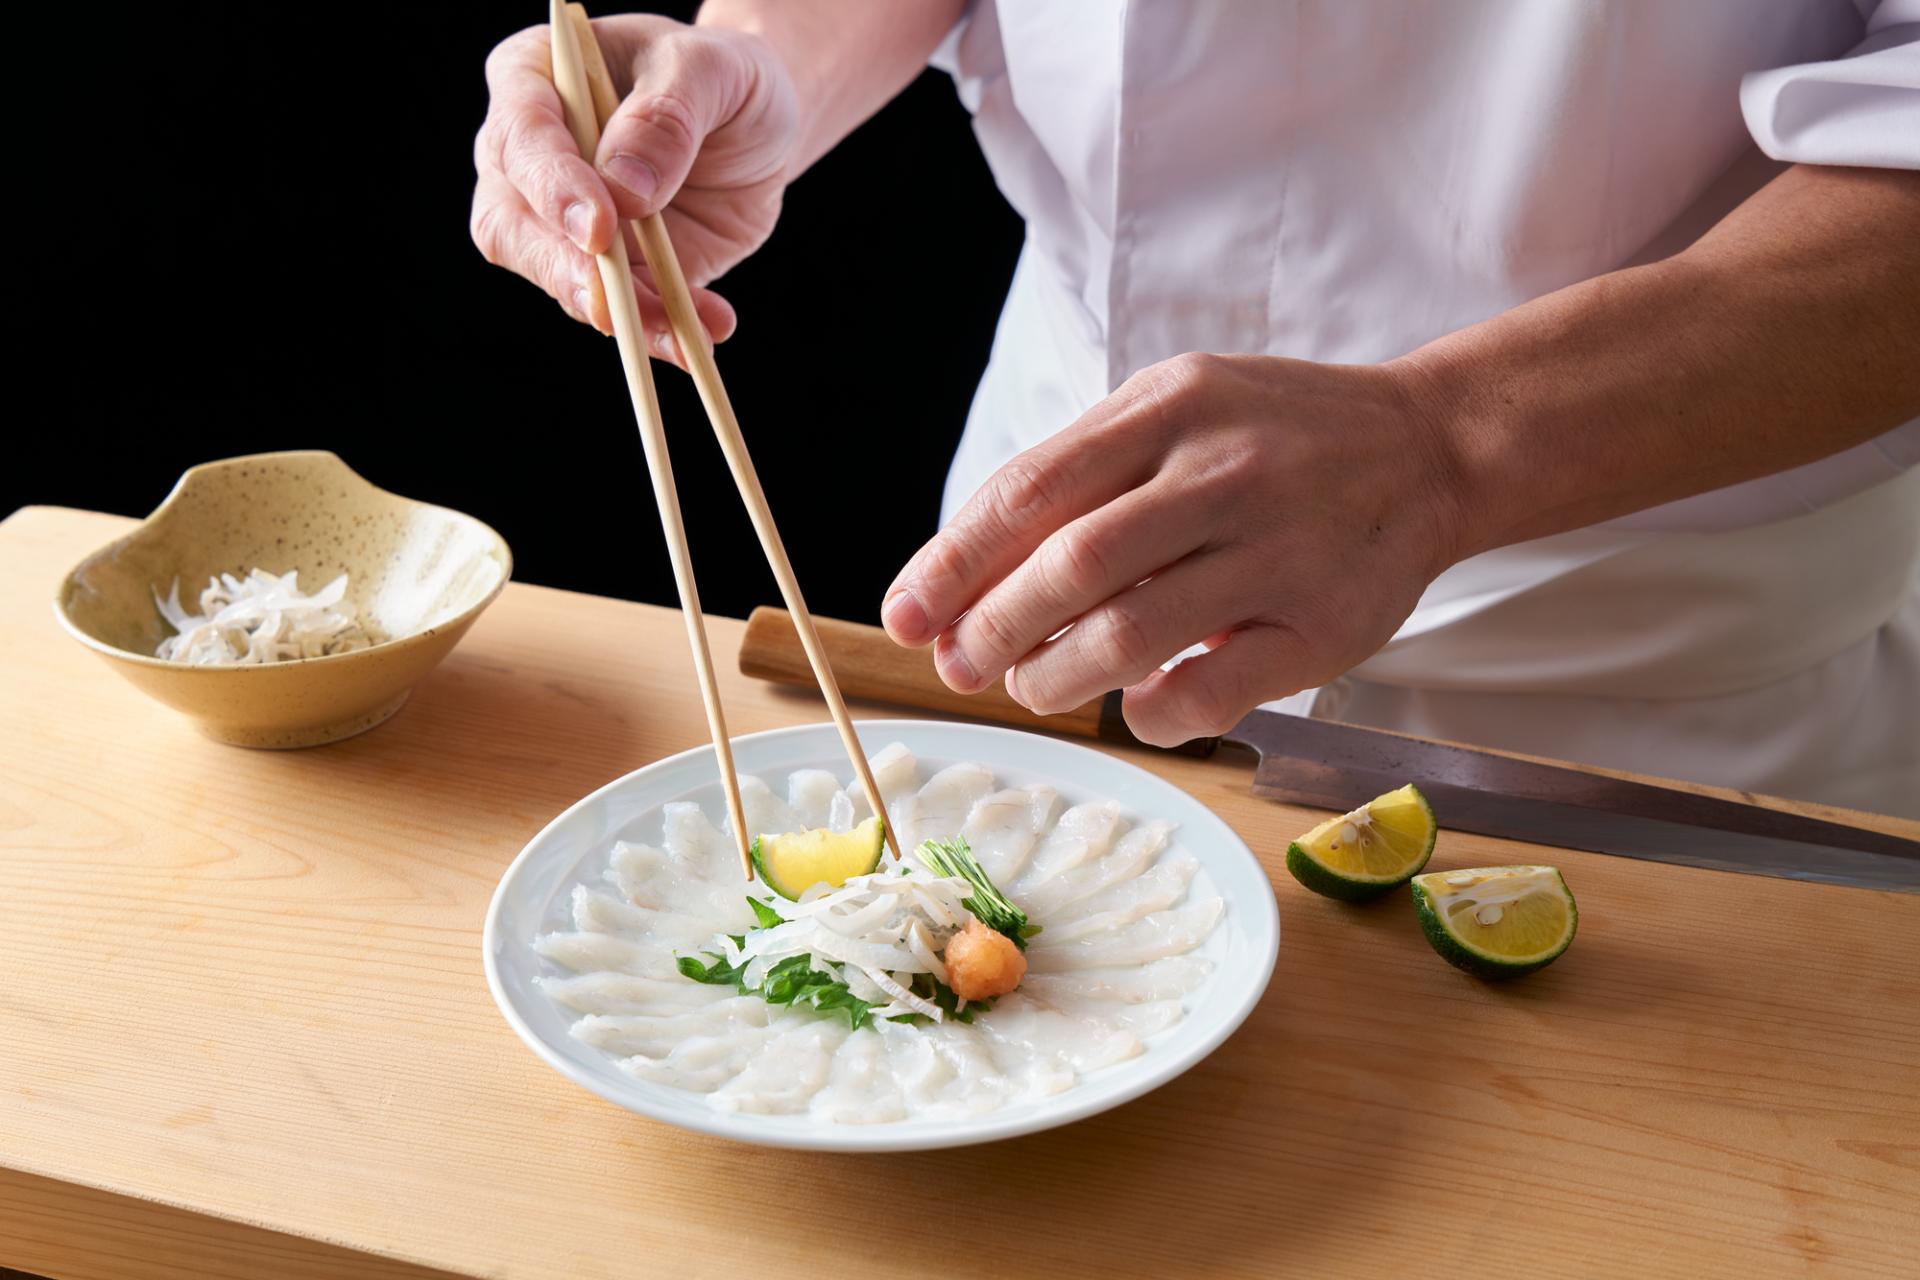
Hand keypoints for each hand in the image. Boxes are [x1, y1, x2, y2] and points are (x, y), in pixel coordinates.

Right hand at [470, 15, 798, 357]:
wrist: (758, 126)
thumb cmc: (720, 76)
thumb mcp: (711, 68)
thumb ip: (668, 116)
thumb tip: (624, 186)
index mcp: (534, 78)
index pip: (519, 135)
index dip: (552, 185)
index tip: (598, 226)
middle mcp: (530, 156)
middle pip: (510, 223)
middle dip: (562, 268)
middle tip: (612, 304)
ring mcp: (561, 222)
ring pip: (561, 279)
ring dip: (623, 315)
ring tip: (684, 332)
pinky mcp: (609, 271)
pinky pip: (619, 312)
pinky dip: (657, 331)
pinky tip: (700, 335)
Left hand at [880, 354, 1468, 745]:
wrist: (1429, 449)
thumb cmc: (1274, 437)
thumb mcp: (1175, 410)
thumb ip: (1082, 478)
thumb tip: (969, 584)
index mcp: (1168, 409)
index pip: (1029, 492)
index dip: (952, 565)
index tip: (905, 616)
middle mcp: (1221, 472)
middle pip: (1069, 565)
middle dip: (992, 630)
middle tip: (961, 665)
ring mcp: (1277, 550)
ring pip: (1130, 633)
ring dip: (1056, 676)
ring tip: (1032, 686)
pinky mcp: (1322, 625)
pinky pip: (1210, 690)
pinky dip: (1151, 712)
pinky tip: (1135, 704)